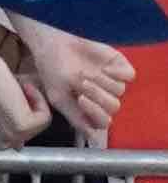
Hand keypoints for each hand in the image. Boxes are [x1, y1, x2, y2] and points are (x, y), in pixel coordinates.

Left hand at [0, 55, 51, 149]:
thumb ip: (7, 128)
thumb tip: (21, 143)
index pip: (21, 137)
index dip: (21, 113)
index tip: (12, 99)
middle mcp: (1, 144)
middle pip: (33, 131)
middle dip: (28, 109)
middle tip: (14, 92)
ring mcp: (12, 137)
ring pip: (41, 124)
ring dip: (33, 102)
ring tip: (16, 90)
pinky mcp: (22, 127)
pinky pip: (45, 116)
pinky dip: (38, 98)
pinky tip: (22, 87)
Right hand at [10, 17, 134, 139]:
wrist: (52, 44)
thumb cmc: (52, 71)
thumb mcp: (58, 97)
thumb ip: (75, 118)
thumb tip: (93, 138)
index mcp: (91, 109)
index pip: (103, 121)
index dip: (95, 112)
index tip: (81, 98)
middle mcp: (104, 98)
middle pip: (113, 106)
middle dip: (97, 94)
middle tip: (81, 82)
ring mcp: (112, 82)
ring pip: (119, 91)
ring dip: (102, 82)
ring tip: (85, 72)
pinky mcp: (118, 66)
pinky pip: (129, 75)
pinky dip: (118, 73)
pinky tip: (104, 69)